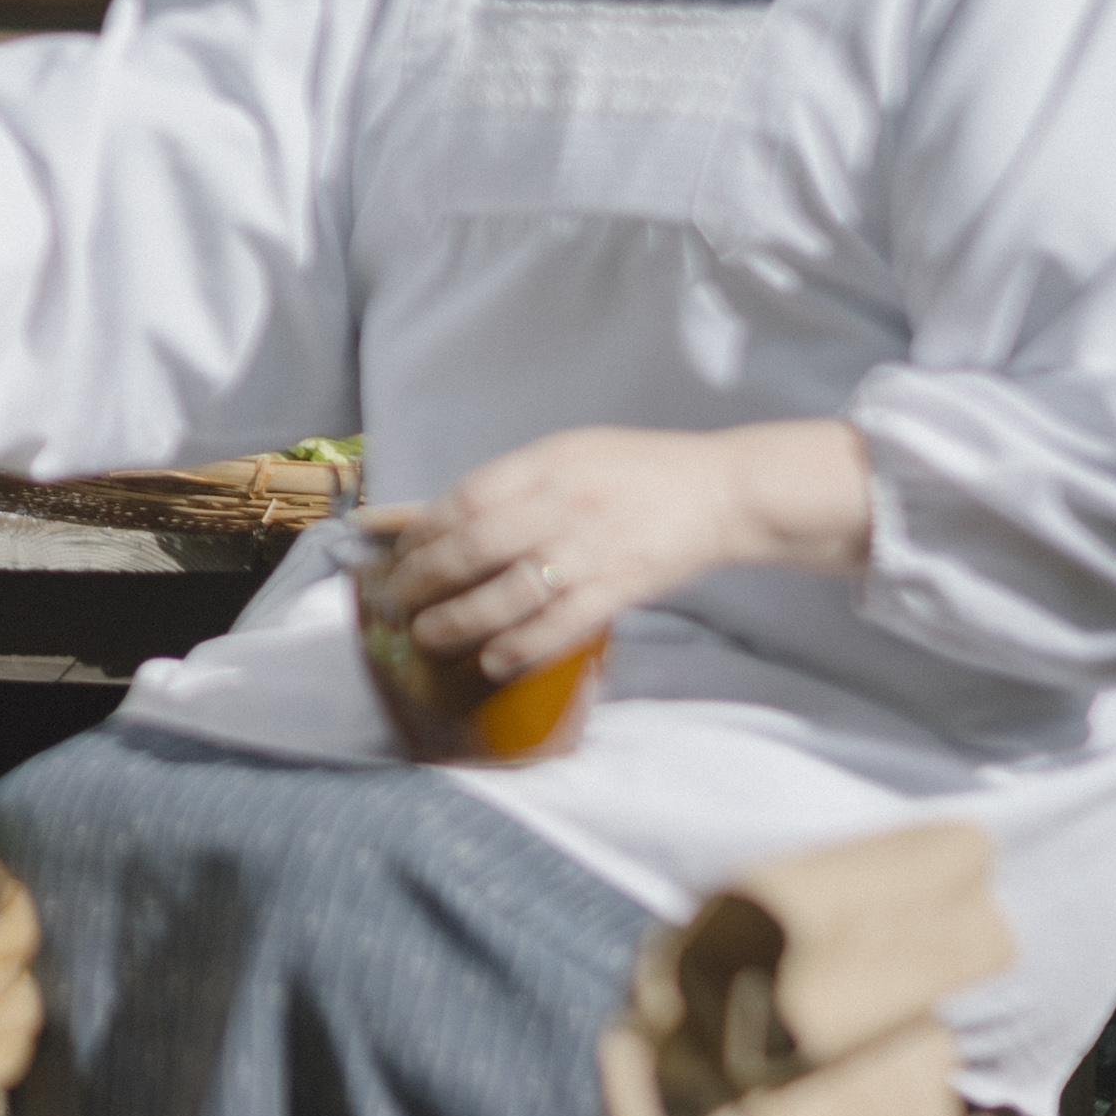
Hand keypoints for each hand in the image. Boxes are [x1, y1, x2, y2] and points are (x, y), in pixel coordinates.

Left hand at [358, 420, 872, 682]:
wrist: (719, 492)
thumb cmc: (637, 472)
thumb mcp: (570, 454)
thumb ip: (515, 483)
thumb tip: (446, 519)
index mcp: (546, 465)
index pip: (464, 500)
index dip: (422, 532)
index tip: (398, 554)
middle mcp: (562, 506)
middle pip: (473, 548)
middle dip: (423, 580)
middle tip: (396, 601)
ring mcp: (589, 551)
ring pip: (507, 594)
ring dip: (459, 621)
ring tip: (428, 636)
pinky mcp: (618, 589)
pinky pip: (557, 627)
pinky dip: (519, 648)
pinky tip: (491, 661)